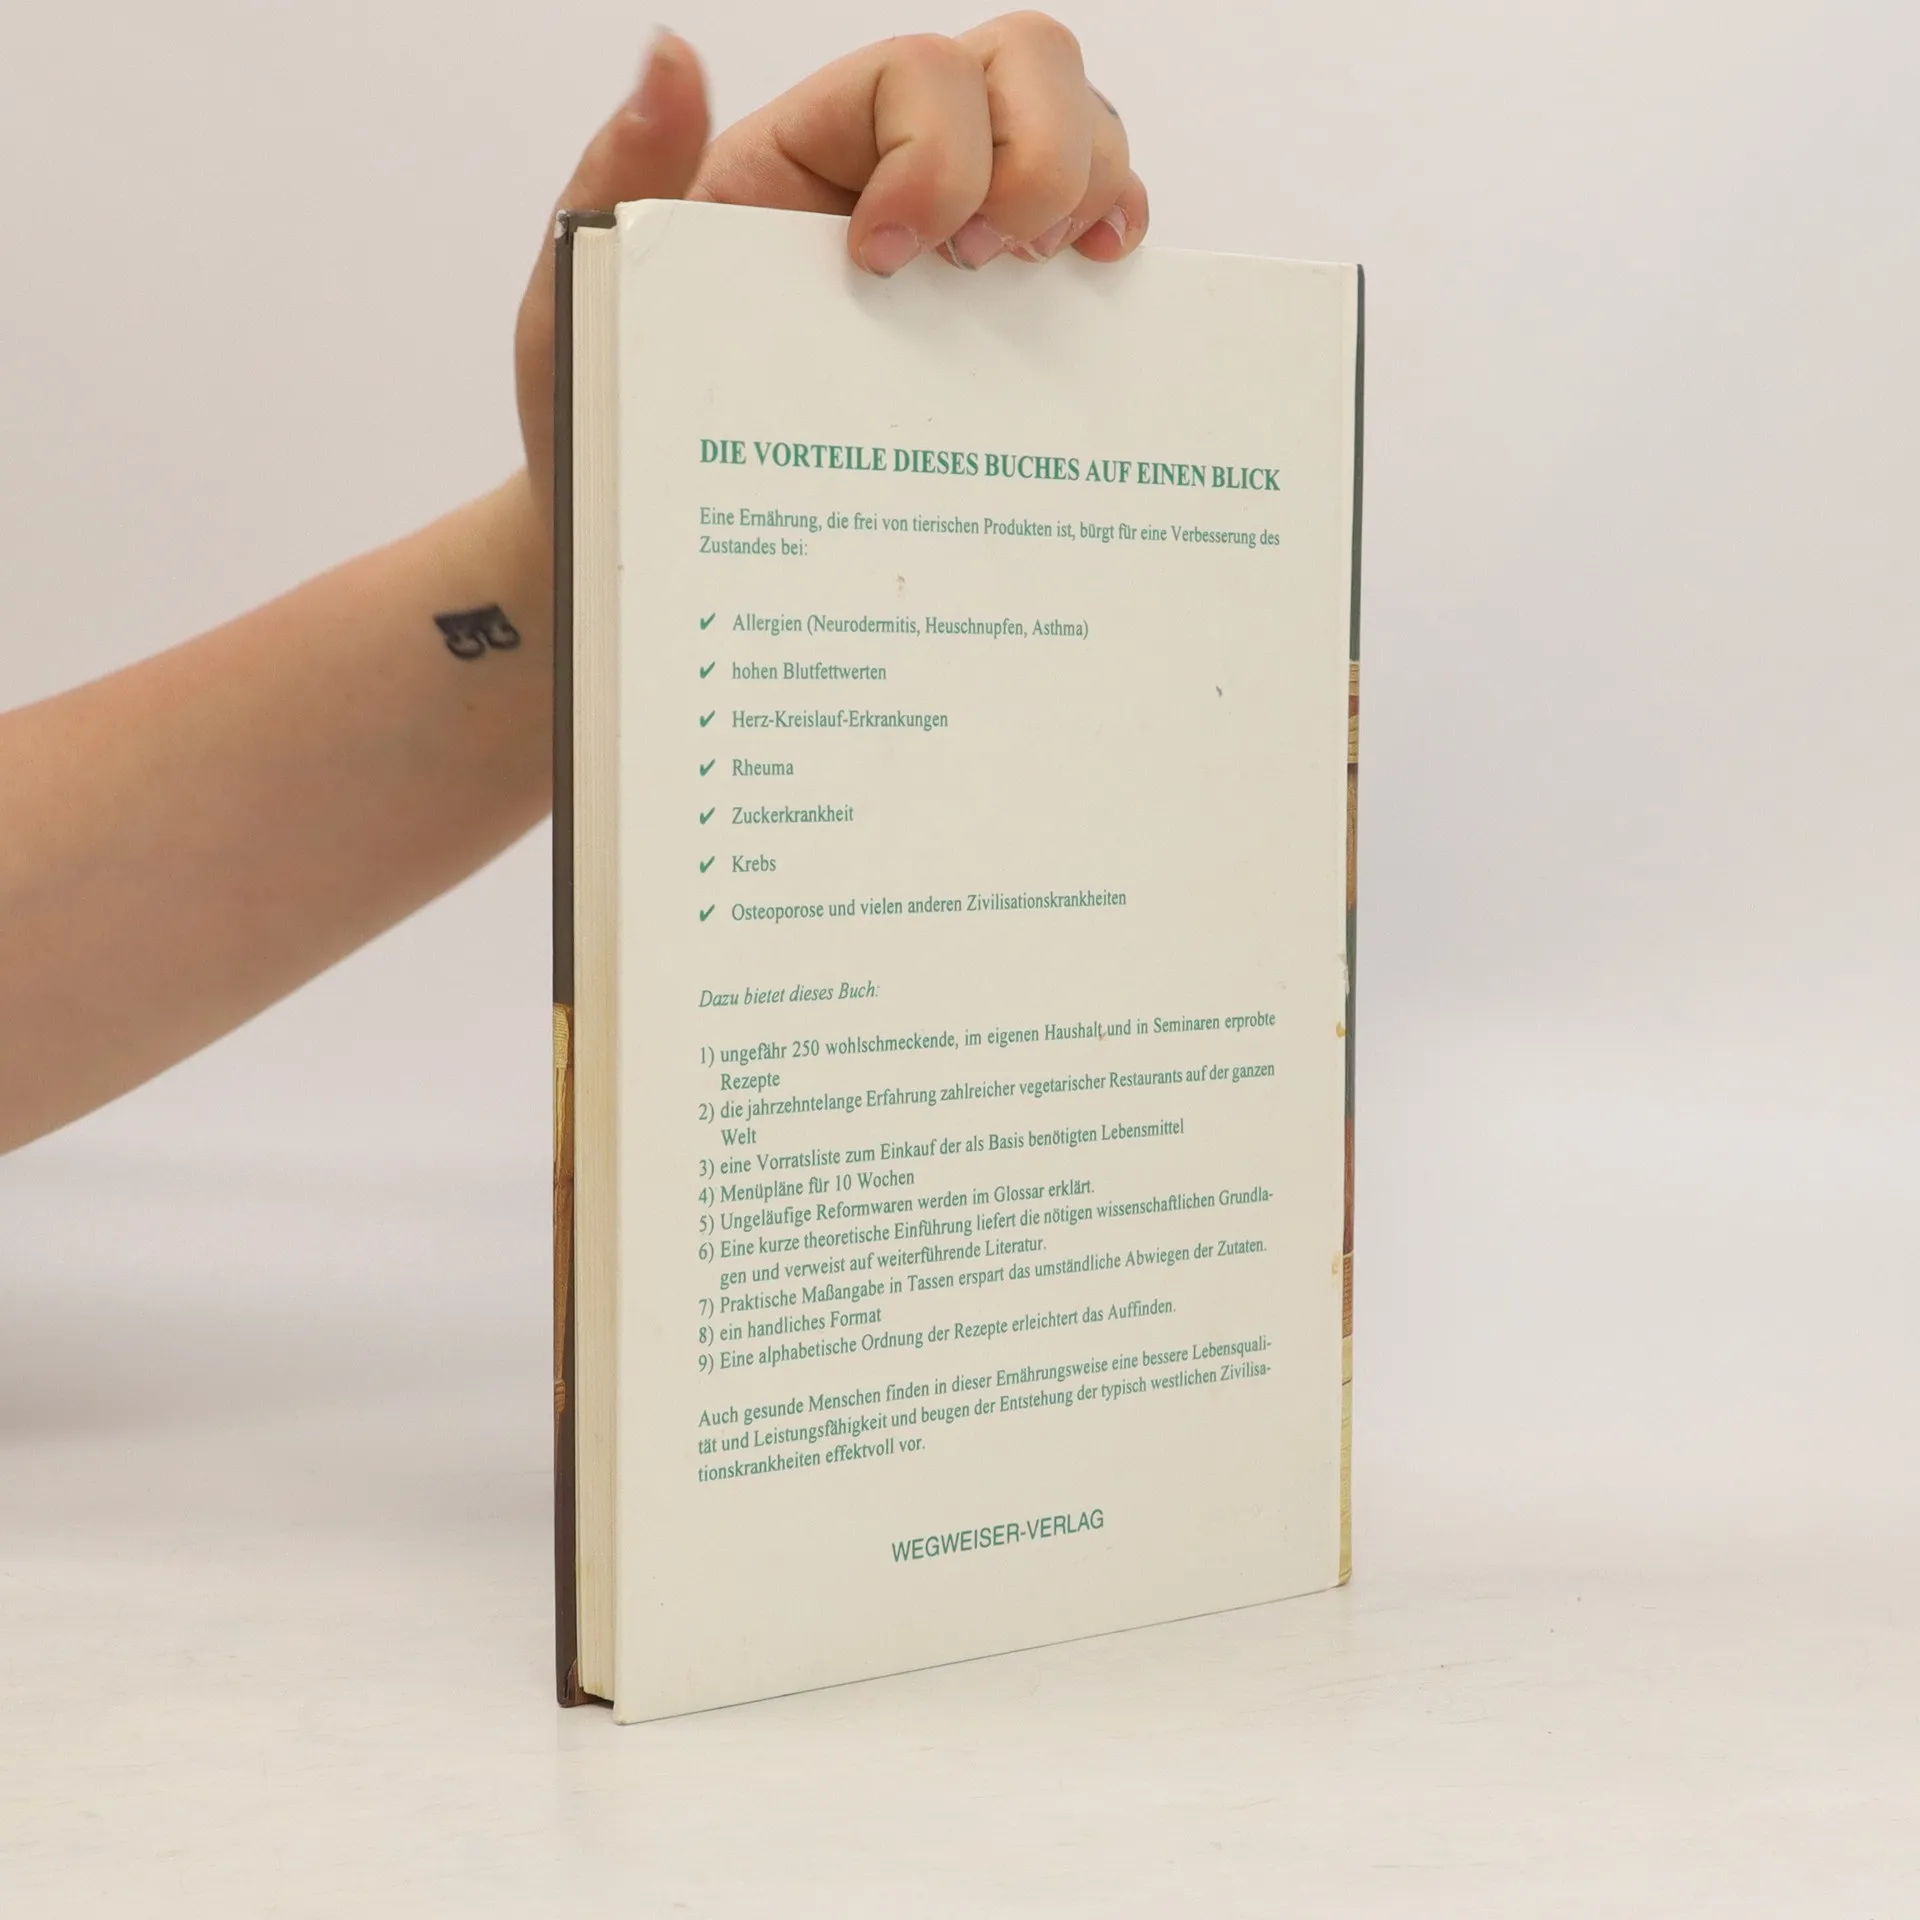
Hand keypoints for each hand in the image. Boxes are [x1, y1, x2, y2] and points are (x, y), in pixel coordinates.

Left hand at [514, 16, 1145, 522]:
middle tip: (981, 268)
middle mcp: (888, 169)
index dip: (935, 155)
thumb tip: (669, 54)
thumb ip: (619, 175)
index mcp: (797, 156)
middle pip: (1022, 68)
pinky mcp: (994, 307)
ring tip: (1047, 273)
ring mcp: (956, 232)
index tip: (882, 260)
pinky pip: (1087, 222)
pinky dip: (1116, 223)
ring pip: (1074, 123)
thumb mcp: (580, 300)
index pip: (916, 76)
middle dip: (1037, 157)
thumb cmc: (608, 418)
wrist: (653, 530)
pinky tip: (1097, 274)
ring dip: (1088, 182)